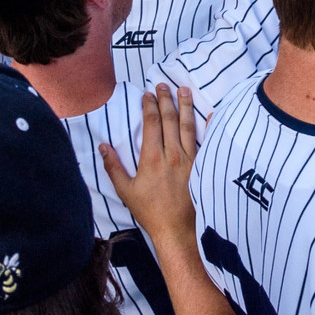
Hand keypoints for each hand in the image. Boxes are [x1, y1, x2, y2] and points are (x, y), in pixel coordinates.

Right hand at [102, 85, 198, 248]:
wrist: (176, 229)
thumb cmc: (149, 211)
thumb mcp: (126, 191)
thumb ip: (113, 167)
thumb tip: (103, 146)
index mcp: (152, 158)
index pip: (151, 123)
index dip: (149, 106)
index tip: (147, 94)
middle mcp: (173, 155)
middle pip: (170, 119)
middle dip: (166, 99)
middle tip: (163, 84)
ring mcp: (190, 160)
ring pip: (188, 126)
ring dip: (186, 106)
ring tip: (184, 90)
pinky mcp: (201, 167)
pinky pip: (205, 142)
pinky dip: (208, 127)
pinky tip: (212, 114)